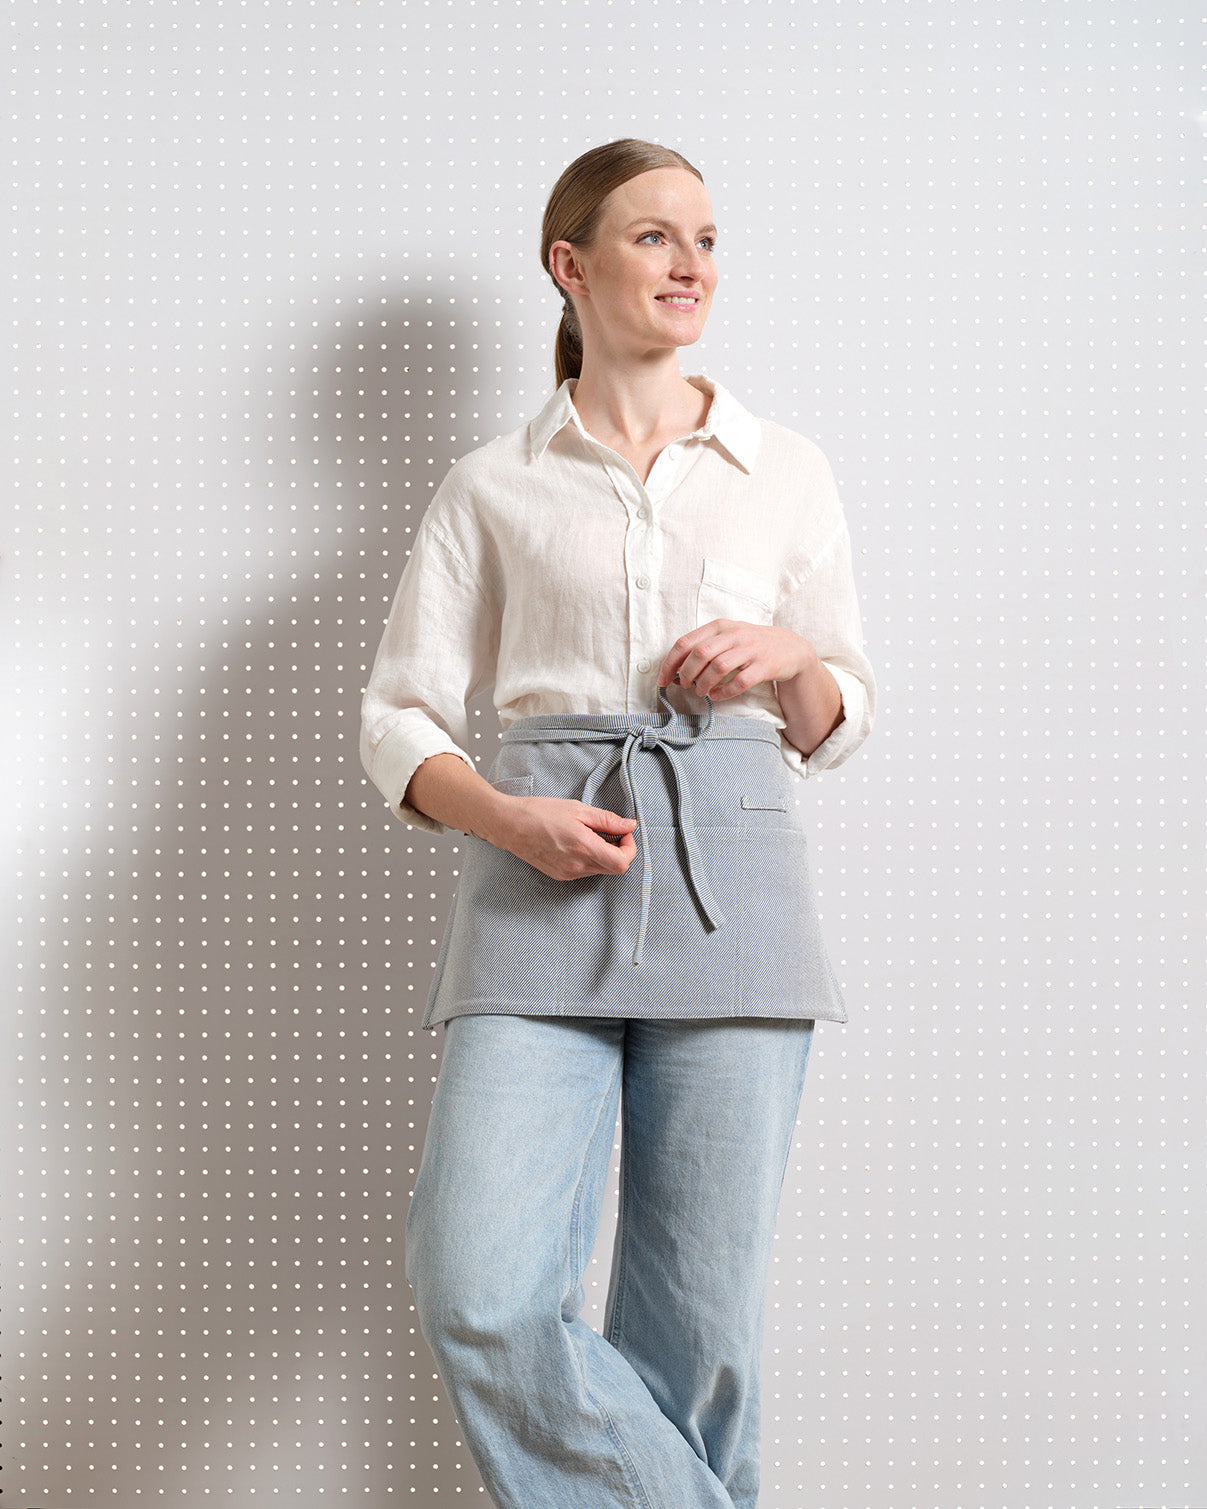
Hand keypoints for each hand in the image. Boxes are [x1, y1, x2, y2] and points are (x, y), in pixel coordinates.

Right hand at [489, 794, 637, 880]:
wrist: (510, 825)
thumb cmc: (540, 813)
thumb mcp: (577, 809)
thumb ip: (607, 820)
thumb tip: (630, 826)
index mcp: (584, 848)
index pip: (622, 863)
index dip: (630, 848)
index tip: (624, 834)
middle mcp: (577, 866)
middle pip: (614, 868)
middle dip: (618, 851)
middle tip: (610, 832)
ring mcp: (568, 874)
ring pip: (599, 870)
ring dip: (603, 855)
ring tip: (589, 834)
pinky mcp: (560, 875)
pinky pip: (584, 871)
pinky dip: (589, 859)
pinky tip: (577, 843)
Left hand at [657, 619, 813, 701]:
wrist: (790, 648)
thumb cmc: (750, 645)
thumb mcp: (727, 638)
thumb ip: (703, 649)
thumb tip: (675, 671)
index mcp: (720, 627)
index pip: (686, 642)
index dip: (670, 663)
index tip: (663, 679)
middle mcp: (734, 634)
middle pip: (700, 653)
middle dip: (686, 673)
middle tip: (684, 685)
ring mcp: (750, 650)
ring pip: (718, 667)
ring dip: (704, 684)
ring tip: (701, 692)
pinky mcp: (764, 666)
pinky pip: (740, 682)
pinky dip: (724, 692)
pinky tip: (718, 696)